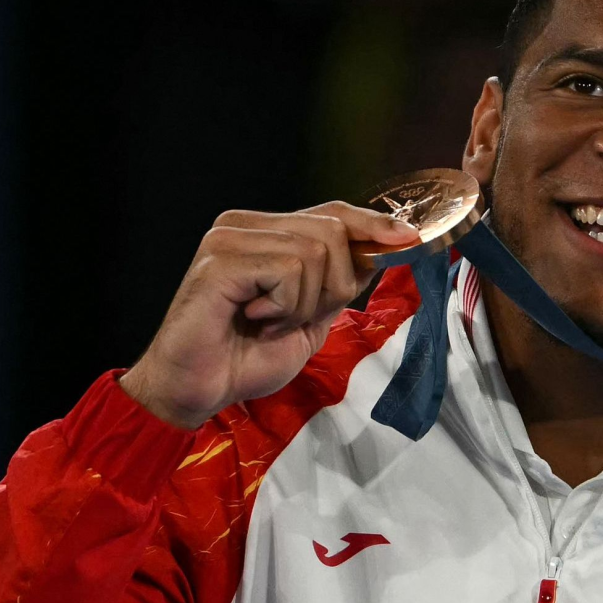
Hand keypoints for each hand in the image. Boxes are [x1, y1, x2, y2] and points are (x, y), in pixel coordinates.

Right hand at [119, 202, 418, 429]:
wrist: (196, 390)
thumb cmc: (243, 358)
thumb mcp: (310, 317)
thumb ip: (340, 282)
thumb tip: (385, 250)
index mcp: (263, 232)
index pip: (331, 212)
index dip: (372, 225)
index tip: (407, 239)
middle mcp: (243, 225)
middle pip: (332, 231)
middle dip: (334, 285)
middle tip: (293, 318)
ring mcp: (228, 237)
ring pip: (315, 252)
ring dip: (304, 302)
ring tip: (267, 321)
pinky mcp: (220, 259)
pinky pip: (288, 270)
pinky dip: (284, 306)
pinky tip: (253, 319)